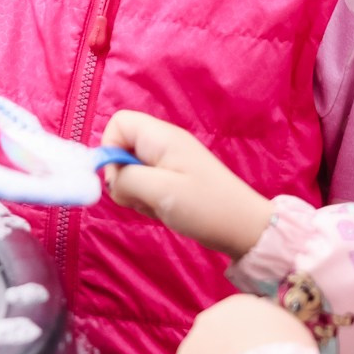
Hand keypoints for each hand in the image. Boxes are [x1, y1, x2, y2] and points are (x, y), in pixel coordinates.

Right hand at [100, 111, 274, 259]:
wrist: (244, 229)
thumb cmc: (206, 207)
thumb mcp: (160, 192)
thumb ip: (125, 179)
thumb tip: (110, 179)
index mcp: (162, 137)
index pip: (118, 123)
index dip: (110, 148)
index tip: (122, 177)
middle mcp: (163, 144)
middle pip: (120, 149)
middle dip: (122, 177)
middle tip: (142, 196)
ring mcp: (168, 163)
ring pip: (129, 170)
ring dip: (134, 192)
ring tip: (156, 206)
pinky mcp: (172, 181)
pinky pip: (143, 185)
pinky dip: (145, 200)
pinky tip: (162, 211)